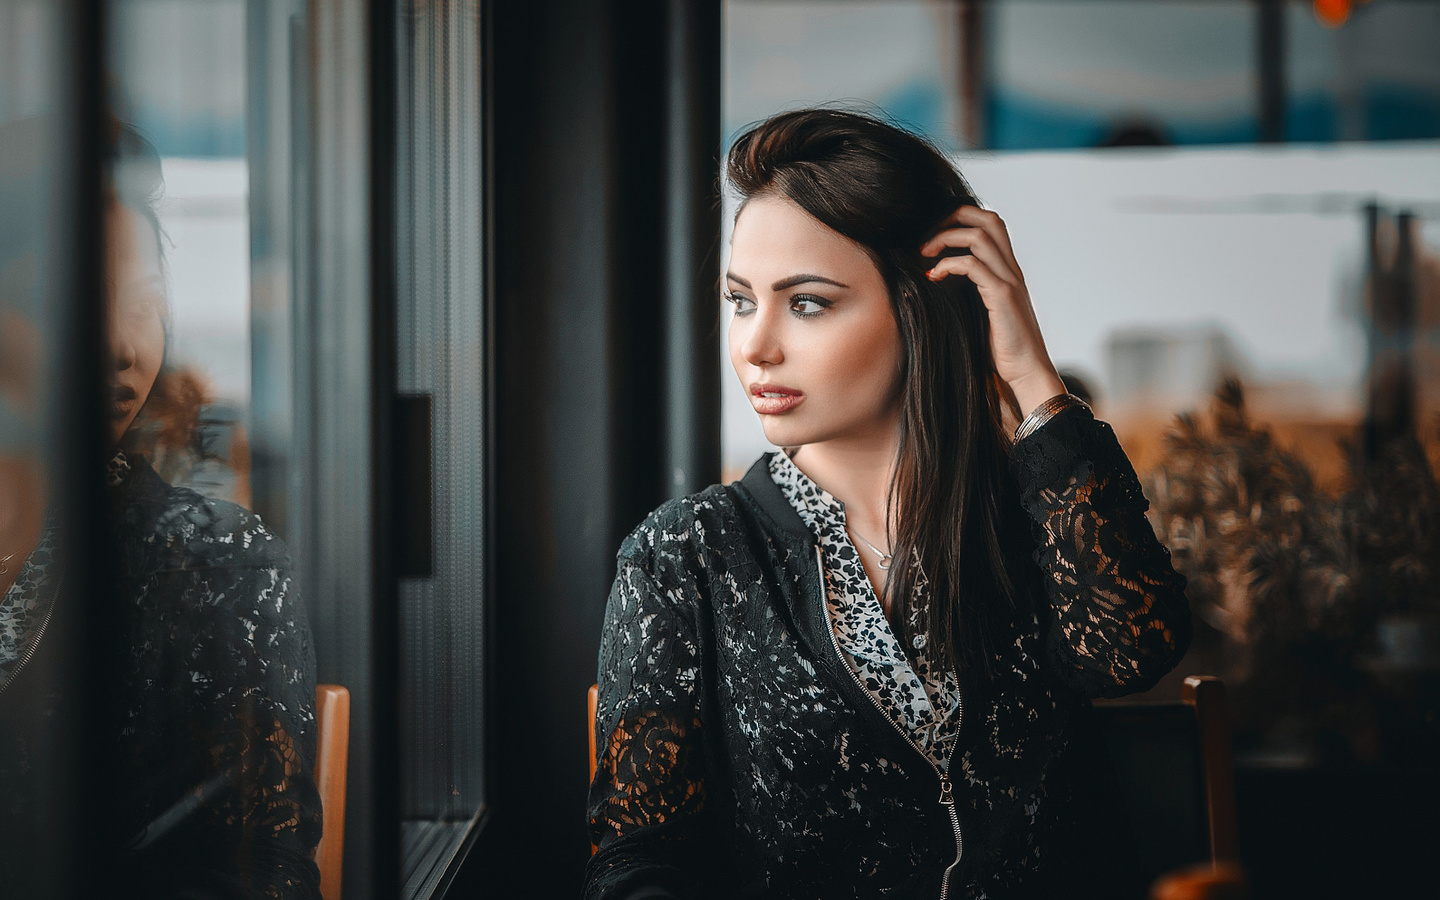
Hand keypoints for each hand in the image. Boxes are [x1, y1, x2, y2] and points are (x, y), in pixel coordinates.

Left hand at [920, 205, 1065, 425]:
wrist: (1027, 372)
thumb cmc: (1002, 349)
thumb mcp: (981, 313)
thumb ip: (968, 293)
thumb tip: (935, 282)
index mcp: (1007, 271)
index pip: (990, 224)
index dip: (961, 219)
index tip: (932, 236)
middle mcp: (1011, 270)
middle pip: (988, 218)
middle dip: (953, 217)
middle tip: (926, 237)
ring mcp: (1009, 281)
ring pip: (979, 236)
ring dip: (945, 238)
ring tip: (923, 254)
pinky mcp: (1002, 296)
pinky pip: (973, 265)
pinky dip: (948, 264)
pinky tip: (933, 276)